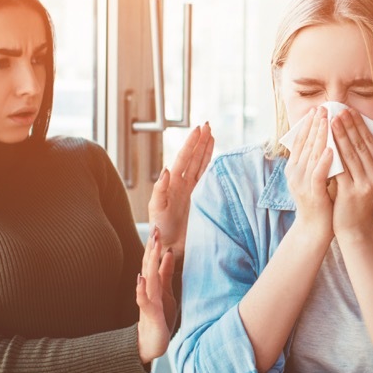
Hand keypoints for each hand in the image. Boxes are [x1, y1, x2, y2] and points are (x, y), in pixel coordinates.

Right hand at [136, 227, 177, 363]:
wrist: (150, 344)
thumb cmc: (159, 317)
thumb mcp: (166, 292)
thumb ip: (166, 273)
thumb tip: (168, 252)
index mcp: (153, 284)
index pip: (152, 261)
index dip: (155, 245)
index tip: (158, 227)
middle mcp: (149, 289)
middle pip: (149, 265)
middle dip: (152, 247)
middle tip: (155, 228)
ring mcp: (148, 301)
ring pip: (148, 278)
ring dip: (149, 262)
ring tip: (153, 246)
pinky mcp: (150, 314)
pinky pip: (144, 300)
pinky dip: (141, 289)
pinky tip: (140, 279)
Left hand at [148, 122, 214, 252]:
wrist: (170, 247)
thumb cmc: (160, 230)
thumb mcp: (156, 209)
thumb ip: (159, 190)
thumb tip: (166, 170)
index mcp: (172, 183)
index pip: (184, 159)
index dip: (191, 144)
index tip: (199, 130)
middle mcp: (182, 184)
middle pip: (193, 158)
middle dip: (200, 141)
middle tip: (207, 125)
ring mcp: (191, 190)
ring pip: (200, 165)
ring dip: (206, 150)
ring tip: (211, 135)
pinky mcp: (200, 199)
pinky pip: (206, 178)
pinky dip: (211, 166)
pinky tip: (215, 158)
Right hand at [284, 106, 334, 239]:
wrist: (315, 228)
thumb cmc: (319, 199)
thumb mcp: (315, 175)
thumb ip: (317, 159)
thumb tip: (328, 138)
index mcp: (294, 167)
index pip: (300, 141)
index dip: (308, 124)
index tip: (317, 109)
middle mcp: (294, 173)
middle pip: (305, 144)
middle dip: (315, 125)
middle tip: (324, 108)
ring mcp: (302, 183)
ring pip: (311, 155)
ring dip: (321, 137)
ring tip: (329, 121)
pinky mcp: (312, 193)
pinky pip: (318, 174)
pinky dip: (324, 161)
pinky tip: (332, 150)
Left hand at [330, 108, 372, 240]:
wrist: (353, 227)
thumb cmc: (355, 199)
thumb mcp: (363, 177)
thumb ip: (360, 158)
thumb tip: (349, 130)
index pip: (370, 143)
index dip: (360, 125)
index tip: (349, 110)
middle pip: (361, 146)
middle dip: (349, 126)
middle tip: (339, 110)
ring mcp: (367, 185)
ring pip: (351, 154)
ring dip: (340, 135)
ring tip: (331, 120)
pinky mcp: (353, 193)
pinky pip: (340, 168)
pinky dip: (333, 153)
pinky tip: (325, 142)